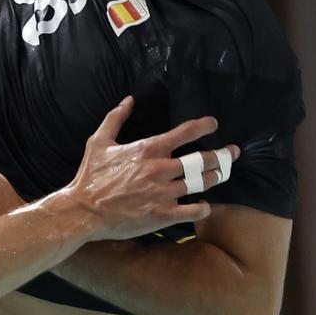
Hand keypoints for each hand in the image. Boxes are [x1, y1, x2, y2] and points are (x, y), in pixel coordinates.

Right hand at [60, 96, 239, 241]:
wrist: (83, 210)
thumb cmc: (90, 176)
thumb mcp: (98, 141)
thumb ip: (115, 118)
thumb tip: (129, 99)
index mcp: (148, 149)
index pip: (185, 133)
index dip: (204, 126)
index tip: (214, 124)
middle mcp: (160, 169)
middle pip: (202, 160)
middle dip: (221, 155)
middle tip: (232, 153)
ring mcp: (164, 193)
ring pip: (202, 184)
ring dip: (215, 178)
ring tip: (222, 175)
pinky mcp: (163, 215)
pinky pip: (194, 211)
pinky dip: (204, 208)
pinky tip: (205, 205)